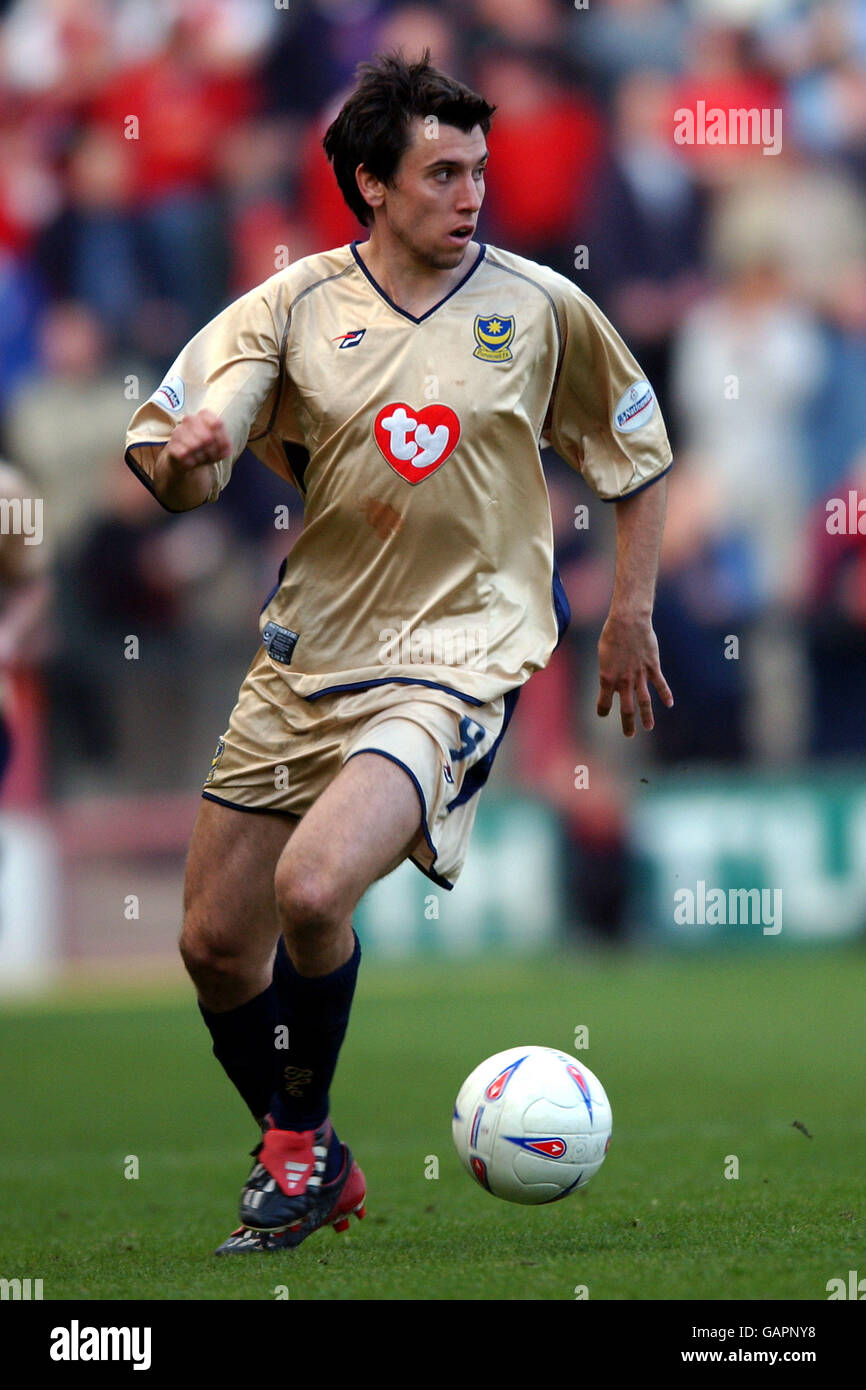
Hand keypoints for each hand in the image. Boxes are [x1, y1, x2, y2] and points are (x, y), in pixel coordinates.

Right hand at [164, 409, 230, 472]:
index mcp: (205, 415)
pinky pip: (185, 455)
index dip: (221, 439)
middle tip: (210, 455)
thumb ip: (225, 445)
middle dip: (212, 451)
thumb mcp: (222, 447)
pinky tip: (191, 461)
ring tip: (201, 458)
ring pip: (195, 446)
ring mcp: (178, 431)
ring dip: (202, 457)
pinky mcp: (171, 445)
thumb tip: (220, 446)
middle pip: (207, 437)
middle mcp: (190, 419)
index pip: (217, 423)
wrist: (187, 459)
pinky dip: (191, 462)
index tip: (219, 445)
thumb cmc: (207, 449)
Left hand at [596, 611, 672, 736]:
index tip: (603, 714)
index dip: (603, 710)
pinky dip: (665, 694)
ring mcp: (639, 675)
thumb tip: (611, 678)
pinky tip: (669, 704)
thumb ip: (608, 669)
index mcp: (607, 678)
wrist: (628, 622)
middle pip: (627, 709)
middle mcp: (624, 681)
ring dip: (647, 716)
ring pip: (644, 702)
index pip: (604, 702)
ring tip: (649, 727)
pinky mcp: (652, 667)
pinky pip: (660, 684)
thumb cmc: (612, 635)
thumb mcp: (603, 654)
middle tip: (629, 735)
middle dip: (628, 724)